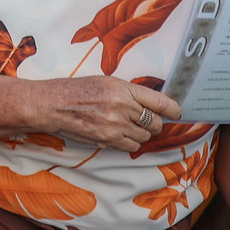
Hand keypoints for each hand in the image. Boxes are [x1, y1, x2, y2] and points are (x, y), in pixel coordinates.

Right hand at [29, 76, 180, 152]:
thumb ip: (129, 92)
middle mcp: (121, 107)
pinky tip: (121, 135)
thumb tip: (151, 104)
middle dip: (154, 123)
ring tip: (129, 127)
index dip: (172, 109)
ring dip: (141, 134)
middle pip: (154, 122)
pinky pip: (131, 147)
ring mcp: (115, 125)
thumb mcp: (105, 81)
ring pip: (144, 137)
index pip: (159, 101)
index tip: (176, 112)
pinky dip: (130, 143)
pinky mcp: (107, 140)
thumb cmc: (76, 90)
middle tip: (147, 121)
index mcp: (122, 88)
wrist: (52, 104)